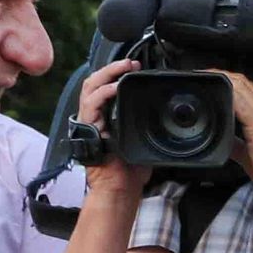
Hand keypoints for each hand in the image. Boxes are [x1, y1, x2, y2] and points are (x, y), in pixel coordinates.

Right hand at [77, 59, 151, 196]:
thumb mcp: (143, 141)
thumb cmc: (130, 172)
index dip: (117, 74)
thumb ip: (147, 125)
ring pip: (90, 87)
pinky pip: (91, 104)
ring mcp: (89, 122)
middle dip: (112, 68)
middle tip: (130, 63)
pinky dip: (103, 92)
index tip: (135, 67)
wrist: (119, 189)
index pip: (105, 87)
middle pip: (95, 82)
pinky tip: (114, 87)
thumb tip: (164, 115)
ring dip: (107, 73)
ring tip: (123, 67)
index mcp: (106, 118)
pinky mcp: (88, 128)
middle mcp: (94, 117)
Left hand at [209, 71, 252, 198]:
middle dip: (222, 74)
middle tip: (204, 74)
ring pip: (243, 86)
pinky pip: (243, 101)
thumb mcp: (250, 155)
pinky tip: (216, 90)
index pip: (247, 89)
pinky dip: (228, 93)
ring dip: (223, 78)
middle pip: (244, 82)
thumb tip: (223, 141)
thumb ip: (236, 144)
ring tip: (206, 76)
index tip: (213, 79)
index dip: (230, 80)